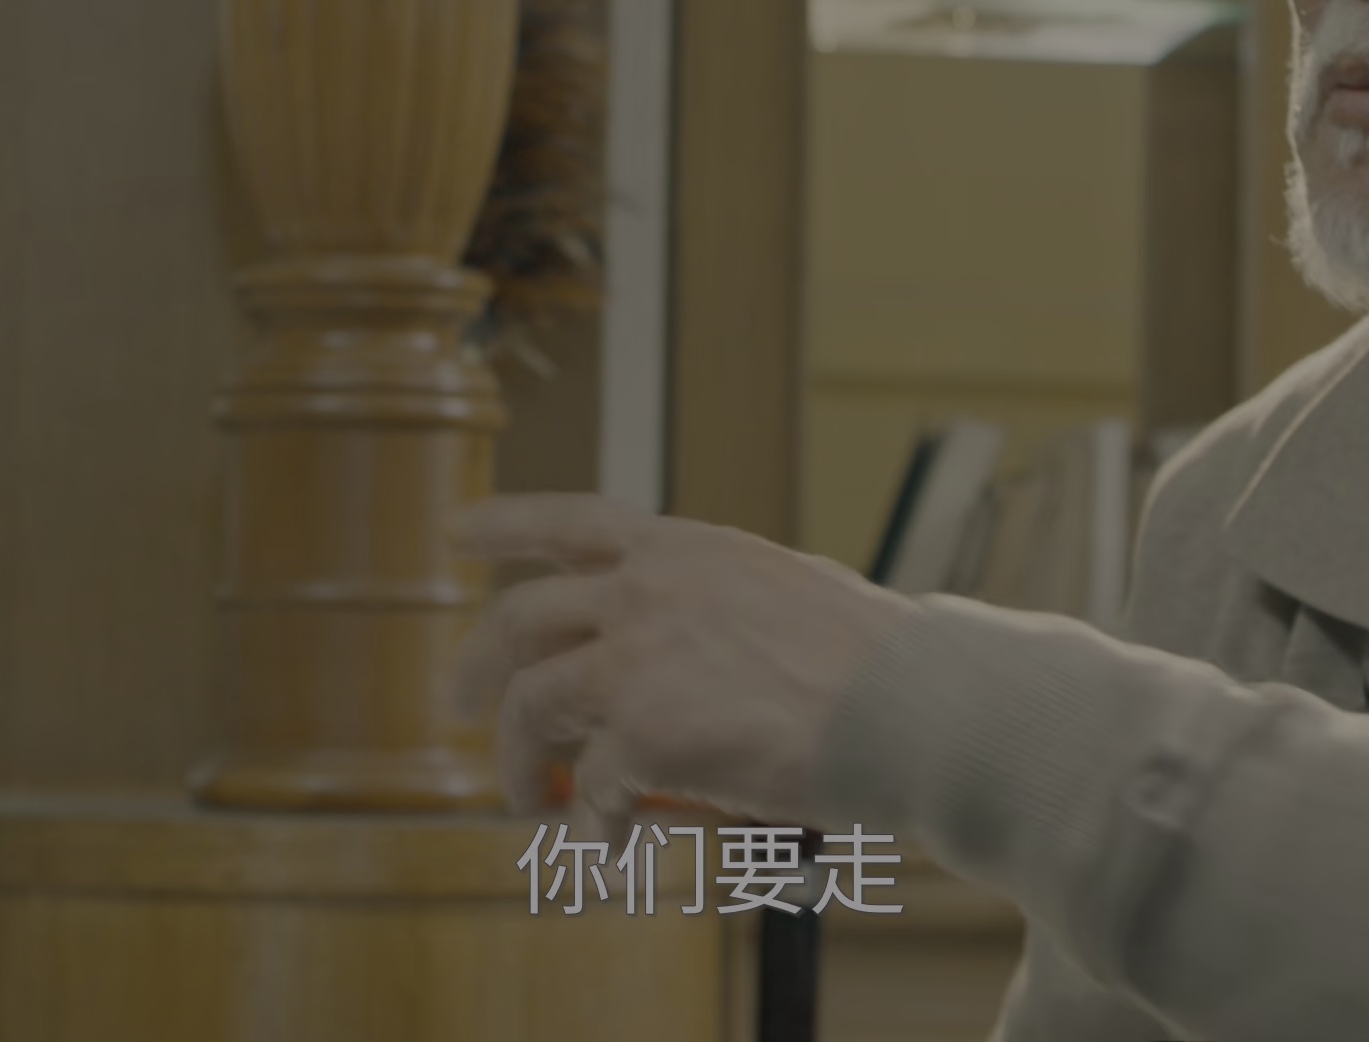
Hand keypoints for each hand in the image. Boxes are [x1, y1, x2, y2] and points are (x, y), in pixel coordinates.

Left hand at [448, 494, 919, 834]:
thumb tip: (692, 654)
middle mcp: (648, 589)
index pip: (572, 519)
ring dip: (516, 761)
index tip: (458, 531)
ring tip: (524, 800)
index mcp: (686, 549)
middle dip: (475, 666)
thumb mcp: (791, 594)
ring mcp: (640, 657)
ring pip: (532, 706)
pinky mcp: (647, 734)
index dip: (507, 524)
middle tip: (452, 702)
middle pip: (520, 620)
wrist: (916, 707)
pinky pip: (591, 792)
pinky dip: (589, 828)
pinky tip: (601, 849)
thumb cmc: (879, 665)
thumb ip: (724, 610)